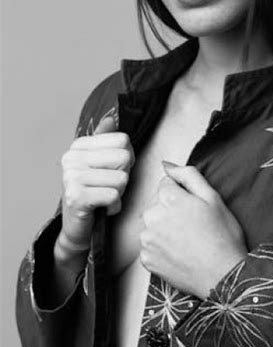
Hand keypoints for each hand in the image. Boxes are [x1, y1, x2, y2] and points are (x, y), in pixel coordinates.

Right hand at [58, 115, 134, 258]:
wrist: (78, 228)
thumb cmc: (95, 194)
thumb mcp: (102, 164)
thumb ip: (106, 140)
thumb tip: (111, 118)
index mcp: (78, 145)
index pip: (123, 140)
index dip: (127, 158)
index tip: (114, 171)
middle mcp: (71, 157)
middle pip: (124, 157)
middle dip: (124, 176)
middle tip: (109, 186)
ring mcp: (71, 176)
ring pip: (121, 178)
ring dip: (119, 193)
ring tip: (104, 197)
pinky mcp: (75, 197)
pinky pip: (114, 195)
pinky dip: (114, 206)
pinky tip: (103, 208)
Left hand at [140, 163, 247, 298]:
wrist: (223, 276)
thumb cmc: (223, 236)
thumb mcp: (213, 198)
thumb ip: (188, 175)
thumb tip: (167, 165)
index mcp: (168, 198)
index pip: (166, 184)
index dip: (183, 194)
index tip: (195, 208)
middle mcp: (152, 217)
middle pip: (157, 203)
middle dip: (171, 209)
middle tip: (193, 225)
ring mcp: (147, 240)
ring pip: (152, 224)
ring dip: (164, 227)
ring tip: (187, 240)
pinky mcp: (146, 259)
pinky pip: (150, 245)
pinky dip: (161, 247)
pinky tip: (179, 252)